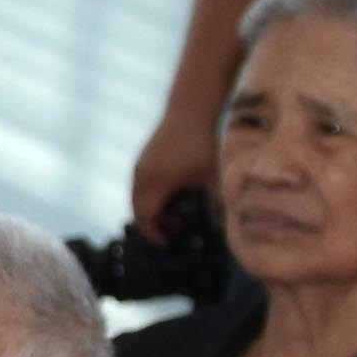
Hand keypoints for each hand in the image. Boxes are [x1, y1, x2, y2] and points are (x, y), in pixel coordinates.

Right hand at [128, 114, 218, 235]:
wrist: (189, 112)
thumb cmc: (201, 145)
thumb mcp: (211, 178)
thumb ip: (213, 205)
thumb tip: (220, 228)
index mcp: (156, 185)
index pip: (146, 219)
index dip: (155, 235)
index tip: (168, 244)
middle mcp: (141, 178)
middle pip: (138, 212)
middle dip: (153, 226)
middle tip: (175, 232)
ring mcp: (139, 168)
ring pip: (137, 199)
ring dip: (152, 211)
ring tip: (176, 214)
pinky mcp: (142, 160)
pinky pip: (139, 187)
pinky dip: (150, 198)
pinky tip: (171, 196)